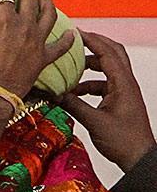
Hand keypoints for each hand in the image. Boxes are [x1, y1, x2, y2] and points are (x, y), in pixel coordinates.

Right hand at [58, 30, 155, 171]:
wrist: (138, 158)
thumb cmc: (123, 140)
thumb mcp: (93, 121)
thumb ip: (72, 105)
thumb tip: (53, 93)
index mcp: (123, 84)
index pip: (108, 53)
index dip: (92, 40)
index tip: (75, 33)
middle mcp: (125, 84)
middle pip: (112, 54)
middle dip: (94, 45)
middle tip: (75, 42)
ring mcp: (123, 92)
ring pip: (107, 69)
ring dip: (89, 67)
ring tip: (70, 70)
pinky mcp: (119, 101)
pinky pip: (103, 84)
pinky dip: (89, 84)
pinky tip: (74, 93)